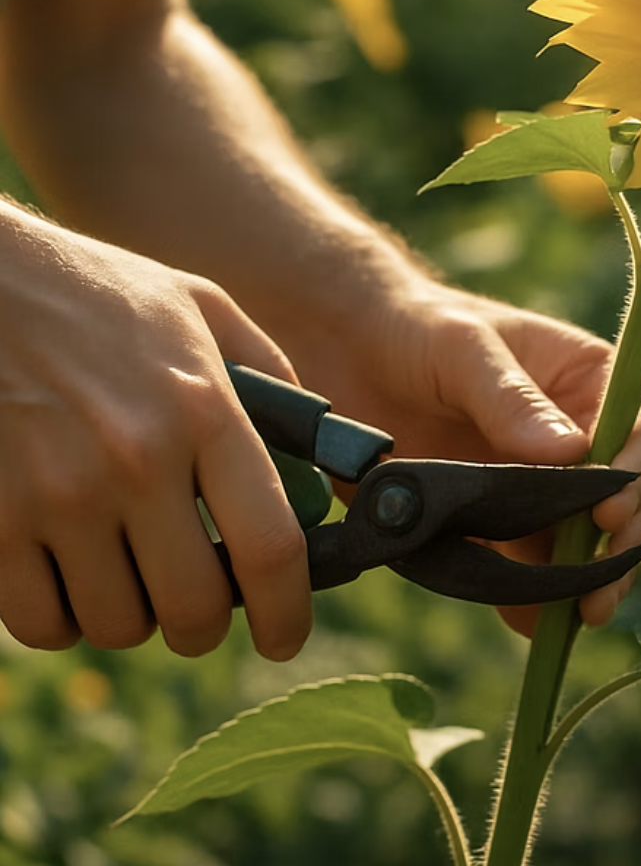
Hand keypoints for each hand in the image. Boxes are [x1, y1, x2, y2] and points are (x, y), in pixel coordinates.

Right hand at [0, 204, 310, 659]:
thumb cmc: (98, 291)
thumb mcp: (200, 307)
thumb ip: (268, 372)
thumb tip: (312, 449)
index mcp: (204, 410)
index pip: (269, 548)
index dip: (288, 613)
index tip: (285, 636)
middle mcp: (137, 461)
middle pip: (194, 608)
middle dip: (206, 624)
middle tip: (202, 605)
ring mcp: (58, 495)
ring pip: (116, 624)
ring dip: (133, 615)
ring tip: (131, 571)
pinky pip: (40, 621)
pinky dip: (63, 615)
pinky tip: (72, 572)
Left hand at [286, 276, 640, 636]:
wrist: (345, 351)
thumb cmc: (417, 327)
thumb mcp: (463, 347)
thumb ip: (510, 397)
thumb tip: (572, 455)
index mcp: (586, 383)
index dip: (638, 475)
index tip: (608, 512)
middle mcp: (576, 439)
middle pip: (632, 498)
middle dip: (626, 543)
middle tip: (600, 586)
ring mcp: (537, 487)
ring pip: (587, 544)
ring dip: (588, 582)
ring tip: (576, 617)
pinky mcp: (494, 525)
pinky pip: (526, 569)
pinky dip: (532, 599)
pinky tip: (525, 620)